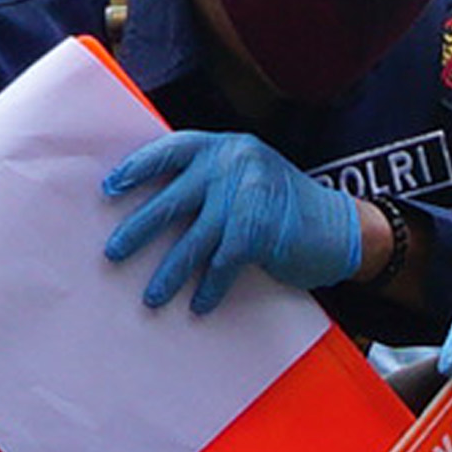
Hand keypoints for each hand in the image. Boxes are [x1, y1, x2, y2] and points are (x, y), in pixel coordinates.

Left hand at [102, 131, 367, 311]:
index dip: (138, 168)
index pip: (171, 150)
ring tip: (152, 295)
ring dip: (169, 272)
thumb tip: (154, 205)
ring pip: (193, 239)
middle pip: (172, 199)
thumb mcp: (248, 176)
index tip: (110, 188)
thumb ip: (211, 180)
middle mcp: (233, 164)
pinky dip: (208, 288)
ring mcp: (246, 195)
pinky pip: (221, 264)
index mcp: (225, 147)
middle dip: (139, 228)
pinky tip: (198, 305)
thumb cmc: (286, 207)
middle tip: (114, 252)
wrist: (341, 227)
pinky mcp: (258, 229)